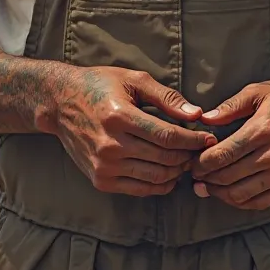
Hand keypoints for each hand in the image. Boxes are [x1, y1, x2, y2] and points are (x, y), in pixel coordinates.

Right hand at [40, 65, 216, 196]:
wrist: (60, 103)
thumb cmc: (100, 85)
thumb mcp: (133, 80)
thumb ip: (167, 98)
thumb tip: (197, 114)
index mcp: (120, 117)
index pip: (168, 137)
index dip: (194, 140)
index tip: (209, 138)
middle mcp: (110, 145)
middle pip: (165, 159)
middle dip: (189, 155)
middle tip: (202, 149)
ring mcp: (104, 166)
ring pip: (155, 177)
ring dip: (178, 171)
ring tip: (187, 159)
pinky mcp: (100, 180)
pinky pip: (140, 189)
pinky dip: (160, 184)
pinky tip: (170, 173)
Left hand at [191, 76, 269, 210]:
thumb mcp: (260, 91)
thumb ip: (230, 107)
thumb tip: (204, 119)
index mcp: (263, 130)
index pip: (222, 155)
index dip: (201, 163)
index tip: (191, 163)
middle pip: (228, 177)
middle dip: (206, 179)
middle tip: (193, 176)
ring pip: (241, 194)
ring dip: (219, 193)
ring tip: (207, 187)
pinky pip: (260, 203)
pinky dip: (240, 201)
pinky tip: (230, 193)